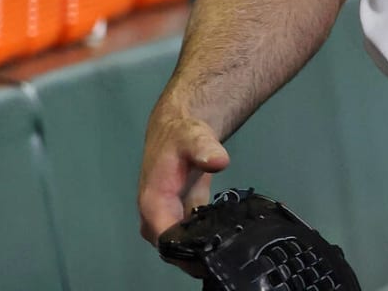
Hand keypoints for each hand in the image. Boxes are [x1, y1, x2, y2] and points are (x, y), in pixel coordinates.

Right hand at [137, 104, 230, 243]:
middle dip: (199, 257)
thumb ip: (205, 149)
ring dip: (205, 251)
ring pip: (184, 248)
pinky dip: (208, 241)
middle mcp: (156, 219)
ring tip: (235, 249)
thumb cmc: (182, 136)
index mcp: (153, 205)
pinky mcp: (181, 220)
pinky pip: (192, 239)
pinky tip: (231, 240)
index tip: (214, 255)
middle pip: (175, 251)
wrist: (178, 132)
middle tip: (232, 255)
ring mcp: (168, 221)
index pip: (166, 241)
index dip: (188, 253)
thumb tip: (219, 161)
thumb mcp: (194, 137)